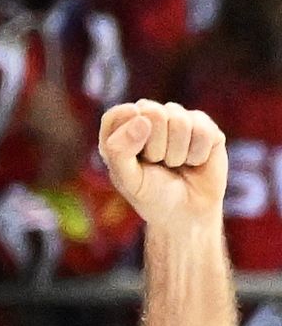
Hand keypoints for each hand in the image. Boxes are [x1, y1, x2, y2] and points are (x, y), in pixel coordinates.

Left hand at [97, 93, 225, 250]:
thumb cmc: (151, 195)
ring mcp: (178, 119)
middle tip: (158, 163)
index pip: (119, 114)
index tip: (135, 157)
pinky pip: (203, 130)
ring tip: (175, 164)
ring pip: (179, 120)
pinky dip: (197, 154)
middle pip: (152, 112)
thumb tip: (142, 119)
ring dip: (177, 153)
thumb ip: (120, 150)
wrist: (186, 213)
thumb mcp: (128, 179)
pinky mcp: (205, 126)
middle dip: (155, 147)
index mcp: (122, 129)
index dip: (128, 134)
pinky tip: (194, 161)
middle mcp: (150, 119)